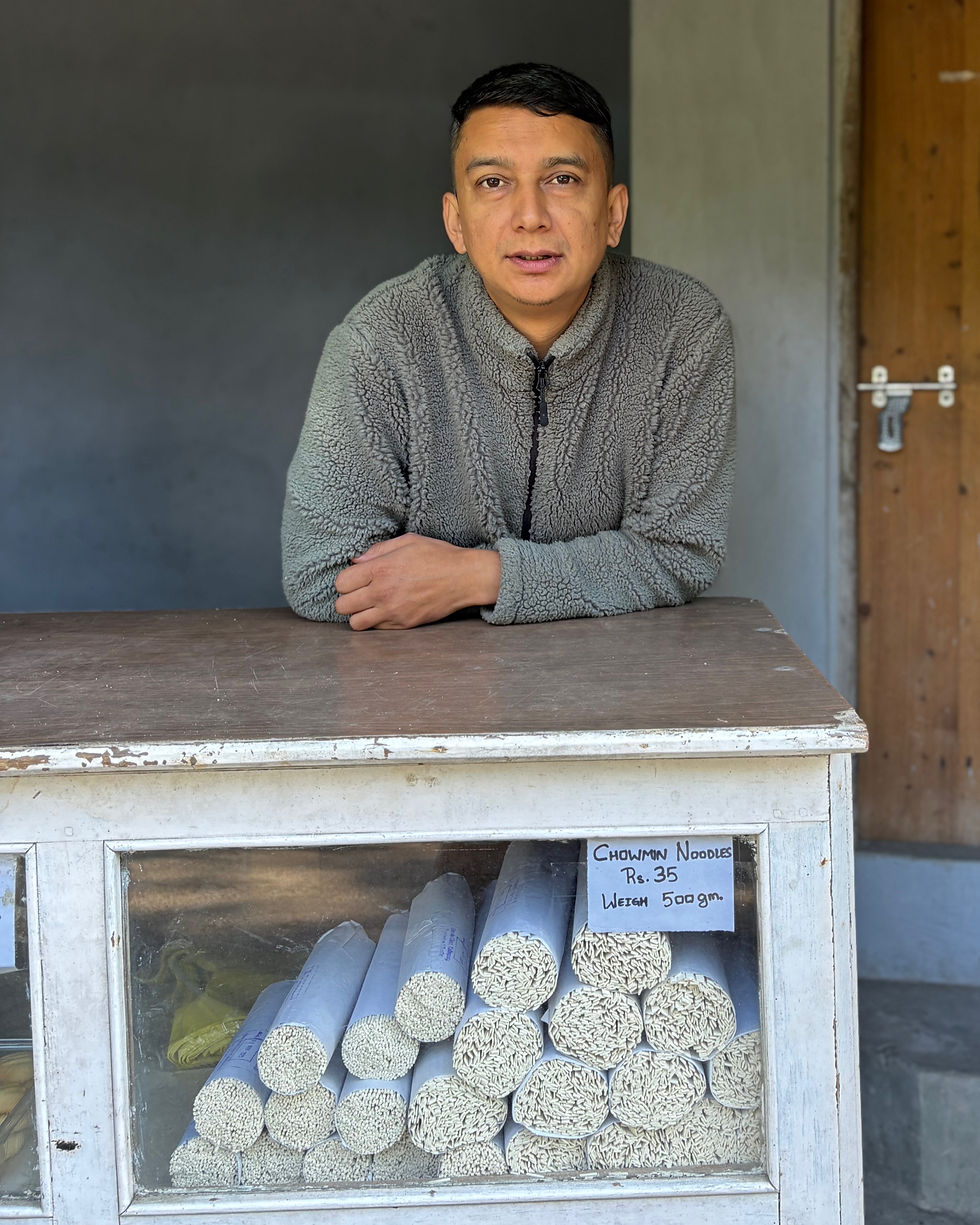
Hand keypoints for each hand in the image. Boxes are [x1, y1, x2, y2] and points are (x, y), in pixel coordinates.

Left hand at [333, 533, 500, 629]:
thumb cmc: (438, 556)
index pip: (341, 583)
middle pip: (342, 606)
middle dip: (347, 599)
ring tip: (369, 606)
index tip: (355, 579)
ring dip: (358, 614)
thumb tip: (356, 560)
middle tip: (359, 593)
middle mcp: (383, 593)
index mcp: (381, 569)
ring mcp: (393, 611)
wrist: (464, 578)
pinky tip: (386, 611)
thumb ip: (378, 550)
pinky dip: (376, 622)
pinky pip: (376, 629)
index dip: (345, 581)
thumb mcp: (408, 541)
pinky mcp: (404, 624)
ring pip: (356, 623)